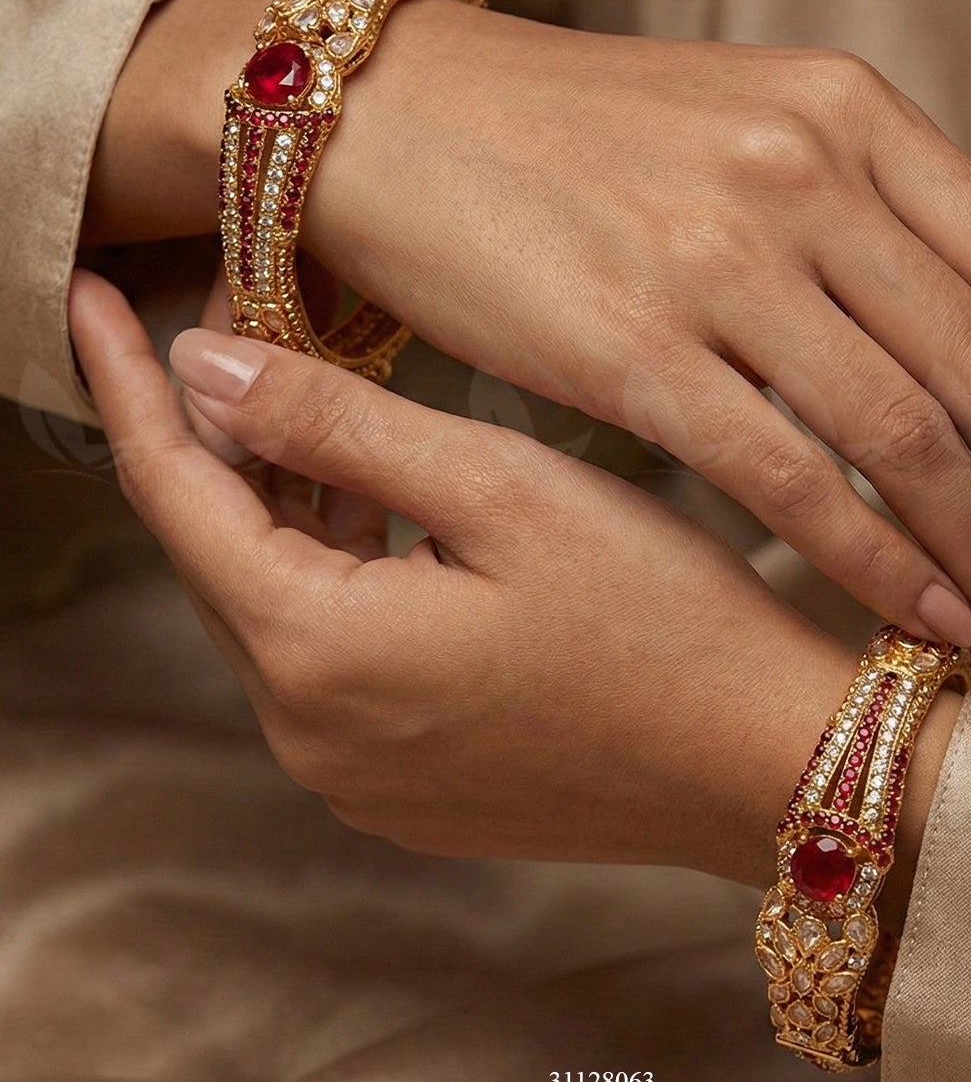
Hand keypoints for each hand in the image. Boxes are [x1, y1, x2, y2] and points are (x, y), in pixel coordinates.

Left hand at [68, 267, 958, 914]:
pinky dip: (334, 569)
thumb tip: (200, 372)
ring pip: (276, 603)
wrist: (771, 764)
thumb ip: (336, 427)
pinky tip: (375, 504)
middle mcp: (310, 735)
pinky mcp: (410, 787)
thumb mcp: (500, 489)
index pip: (173, 492)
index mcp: (315, 655)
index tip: (88, 294)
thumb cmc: (661, 617)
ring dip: (283, 498)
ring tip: (314, 391)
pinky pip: (330, 660)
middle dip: (218, 431)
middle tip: (243, 314)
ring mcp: (358, 774)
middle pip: (219, 551)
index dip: (125, 383)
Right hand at [91, 0, 970, 664]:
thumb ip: (855, 218)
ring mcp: (714, 259)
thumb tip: (962, 356)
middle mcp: (799, 175)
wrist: (389, 115)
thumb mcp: (737, 129)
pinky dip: (877, 559)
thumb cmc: (563, 137)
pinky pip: (790, 475)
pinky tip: (926, 618)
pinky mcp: (628, 346)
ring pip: (909, 435)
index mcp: (845, 113)